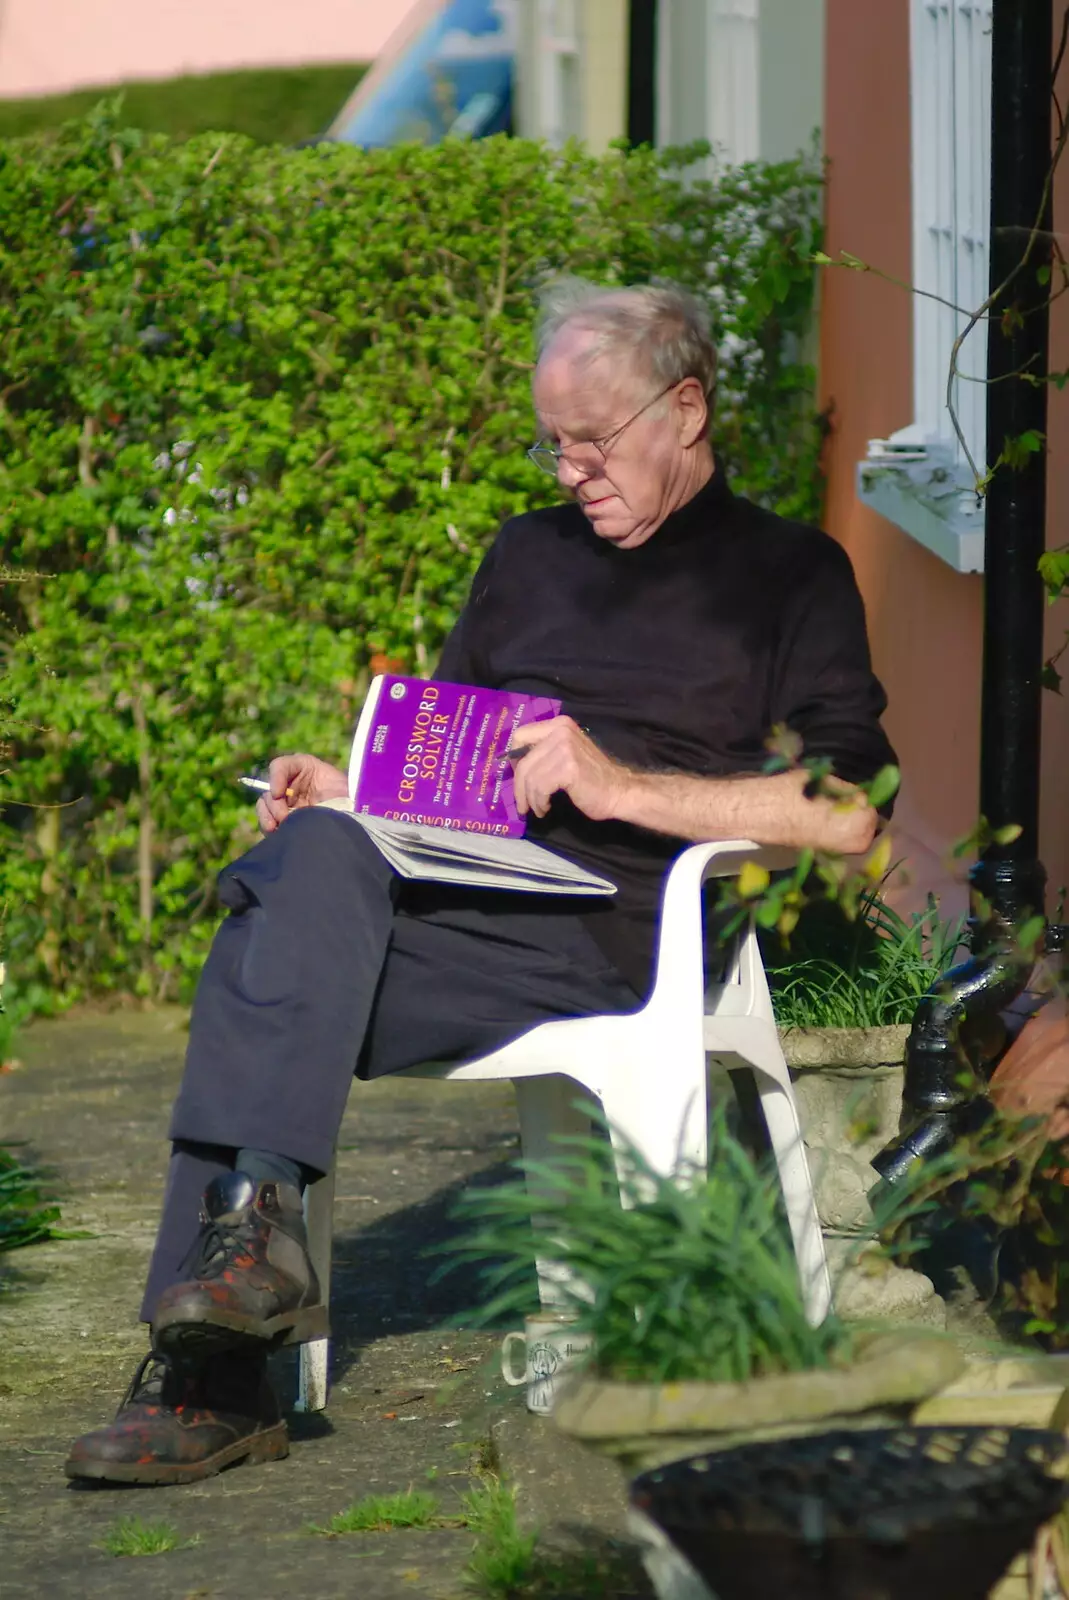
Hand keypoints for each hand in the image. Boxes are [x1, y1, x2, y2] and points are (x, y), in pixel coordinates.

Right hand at [255, 753, 348, 833]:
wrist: (353, 819)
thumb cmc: (349, 798)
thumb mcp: (341, 786)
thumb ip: (322, 786)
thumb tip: (300, 800)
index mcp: (303, 768)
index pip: (280, 766)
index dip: (276, 777)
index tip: (279, 793)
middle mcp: (291, 784)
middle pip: (269, 790)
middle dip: (273, 805)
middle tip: (284, 817)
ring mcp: (286, 803)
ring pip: (264, 806)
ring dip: (267, 817)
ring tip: (275, 828)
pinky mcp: (283, 819)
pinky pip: (268, 822)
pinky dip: (269, 828)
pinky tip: (277, 833)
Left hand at [509, 717, 631, 822]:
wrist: (618, 791)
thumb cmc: (591, 778)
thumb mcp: (565, 754)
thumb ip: (544, 752)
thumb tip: (514, 764)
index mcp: (558, 724)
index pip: (520, 735)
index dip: (513, 759)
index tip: (518, 777)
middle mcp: (560, 730)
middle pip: (522, 760)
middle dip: (518, 786)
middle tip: (522, 804)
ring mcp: (565, 747)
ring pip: (529, 776)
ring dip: (530, 798)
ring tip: (538, 808)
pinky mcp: (568, 767)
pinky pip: (540, 787)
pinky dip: (539, 801)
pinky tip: (546, 807)